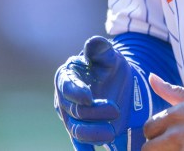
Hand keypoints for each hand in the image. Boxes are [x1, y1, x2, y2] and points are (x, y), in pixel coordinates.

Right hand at [54, 36, 155, 150]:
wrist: (118, 81)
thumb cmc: (108, 64)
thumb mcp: (108, 54)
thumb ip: (101, 48)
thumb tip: (93, 43)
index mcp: (67, 76)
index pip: (67, 86)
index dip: (76, 92)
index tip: (88, 97)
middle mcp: (65, 99)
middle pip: (74, 110)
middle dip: (94, 112)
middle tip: (116, 110)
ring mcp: (72, 116)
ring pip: (77, 129)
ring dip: (93, 133)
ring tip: (112, 132)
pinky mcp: (82, 130)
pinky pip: (81, 143)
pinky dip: (84, 150)